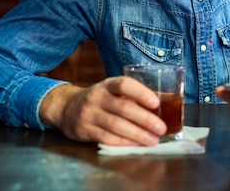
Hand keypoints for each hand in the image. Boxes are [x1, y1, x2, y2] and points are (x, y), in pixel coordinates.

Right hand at [39, 77, 166, 145]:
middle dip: (145, 119)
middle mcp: (97, 98)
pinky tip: (136, 144)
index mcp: (107, 85)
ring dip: (137, 134)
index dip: (141, 93)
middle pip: (123, 108)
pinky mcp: (85, 131)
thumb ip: (131, 96)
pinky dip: (124, 142)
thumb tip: (163, 105)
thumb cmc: (100, 99)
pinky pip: (107, 138)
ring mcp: (89, 115)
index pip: (124, 85)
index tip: (156, 102)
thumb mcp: (111, 90)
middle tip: (161, 127)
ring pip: (116, 125)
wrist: (66, 108)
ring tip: (153, 139)